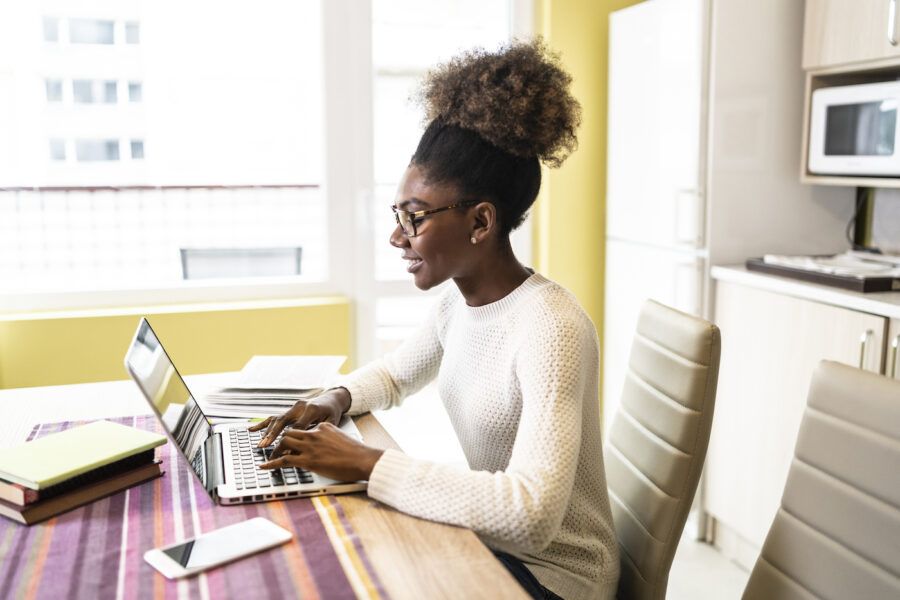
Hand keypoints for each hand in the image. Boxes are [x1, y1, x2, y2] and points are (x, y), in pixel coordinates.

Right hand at [248, 387, 351, 447]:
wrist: (332, 398)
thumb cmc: (333, 412)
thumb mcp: (331, 422)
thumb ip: (319, 432)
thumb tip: (307, 446)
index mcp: (312, 409)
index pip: (298, 427)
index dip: (291, 440)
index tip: (285, 452)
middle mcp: (300, 407)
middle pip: (283, 422)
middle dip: (273, 435)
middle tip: (265, 446)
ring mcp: (293, 407)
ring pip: (277, 419)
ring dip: (268, 432)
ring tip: (261, 444)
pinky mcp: (290, 409)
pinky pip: (274, 417)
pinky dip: (263, 424)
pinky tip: (252, 429)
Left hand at [259, 422, 383, 481]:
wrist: (363, 459)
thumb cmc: (357, 453)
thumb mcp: (341, 440)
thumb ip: (329, 440)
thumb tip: (325, 449)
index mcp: (323, 427)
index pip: (303, 429)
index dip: (296, 438)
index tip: (291, 444)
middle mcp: (314, 433)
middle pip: (290, 432)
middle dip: (280, 440)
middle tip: (274, 448)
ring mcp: (310, 446)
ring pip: (284, 442)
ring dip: (275, 450)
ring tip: (269, 457)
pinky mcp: (308, 460)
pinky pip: (284, 460)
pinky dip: (271, 463)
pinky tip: (264, 466)